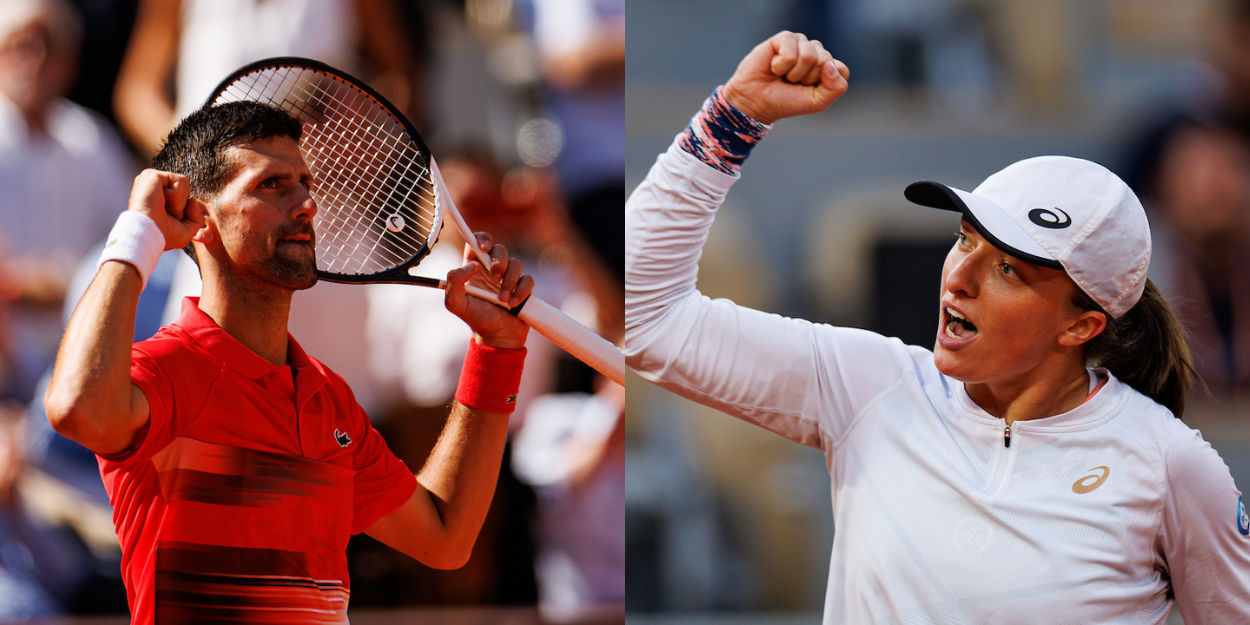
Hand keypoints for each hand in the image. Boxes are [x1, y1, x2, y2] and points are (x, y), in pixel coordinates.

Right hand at [127, 169, 206, 250]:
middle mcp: (152, 185)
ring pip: (185, 185)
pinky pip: (182, 181)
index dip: (183, 212)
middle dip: (182, 207)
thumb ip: (197, 218)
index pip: (184, 198)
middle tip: (165, 214)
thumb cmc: (162, 236)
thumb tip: (193, 199)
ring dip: (179, 203)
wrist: (147, 234)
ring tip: (162, 208)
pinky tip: (161, 200)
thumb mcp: (186, 231)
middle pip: (186, 191)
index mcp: (156, 196)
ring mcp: (150, 178)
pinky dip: (177, 196)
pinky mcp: (152, 174)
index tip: (167, 220)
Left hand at [444, 232, 533, 348]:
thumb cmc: (475, 318)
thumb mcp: (455, 303)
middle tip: (494, 280)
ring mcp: (509, 277)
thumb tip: (470, 266)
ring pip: (516, 263)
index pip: (477, 242)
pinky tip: (513, 304)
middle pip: (499, 249)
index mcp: (474, 268)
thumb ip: (453, 282)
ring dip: (510, 282)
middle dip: (499, 262)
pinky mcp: (523, 287)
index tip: (484, 247)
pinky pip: (528, 279)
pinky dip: (521, 291)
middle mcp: (491, 269)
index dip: (482, 238)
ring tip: (502, 300)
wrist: (497, 336)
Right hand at [722, 31, 848, 124]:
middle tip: (793, 83)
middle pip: (826, 61)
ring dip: (794, 72)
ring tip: (783, 75)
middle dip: (808, 78)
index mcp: (826, 67)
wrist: (756, 101)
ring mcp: (800, 43)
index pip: (841, 69)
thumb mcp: (817, 102)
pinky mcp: (784, 38)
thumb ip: (836, 88)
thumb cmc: (786, 102)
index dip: (826, 83)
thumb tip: (831, 65)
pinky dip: (781, 65)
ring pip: (810, 55)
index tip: (809, 90)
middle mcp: (815, 52)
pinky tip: (774, 67)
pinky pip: (792, 52)